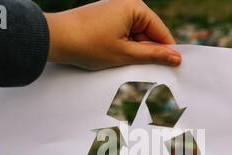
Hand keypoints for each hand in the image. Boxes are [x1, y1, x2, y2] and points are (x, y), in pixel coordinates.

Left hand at [44, 0, 181, 69]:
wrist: (55, 39)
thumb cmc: (89, 44)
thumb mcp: (126, 54)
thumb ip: (153, 55)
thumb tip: (176, 57)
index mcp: (135, 7)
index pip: (161, 32)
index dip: (167, 52)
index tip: (173, 69)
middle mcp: (127, 3)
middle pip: (149, 33)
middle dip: (147, 52)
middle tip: (145, 72)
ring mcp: (115, 9)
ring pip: (135, 36)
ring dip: (134, 52)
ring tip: (123, 64)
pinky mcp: (106, 18)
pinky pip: (123, 34)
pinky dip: (123, 47)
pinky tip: (116, 58)